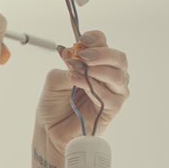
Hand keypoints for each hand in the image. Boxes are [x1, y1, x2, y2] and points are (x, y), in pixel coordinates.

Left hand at [35, 30, 129, 158]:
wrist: (50, 128)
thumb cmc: (54, 104)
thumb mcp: (55, 79)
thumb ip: (66, 66)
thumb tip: (72, 54)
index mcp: (96, 63)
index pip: (104, 44)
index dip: (96, 39)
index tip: (82, 39)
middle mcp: (109, 75)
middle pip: (118, 58)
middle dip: (101, 54)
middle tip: (83, 56)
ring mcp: (113, 92)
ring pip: (118, 76)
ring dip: (98, 71)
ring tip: (78, 72)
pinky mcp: (112, 108)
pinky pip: (111, 96)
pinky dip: (95, 88)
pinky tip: (80, 84)